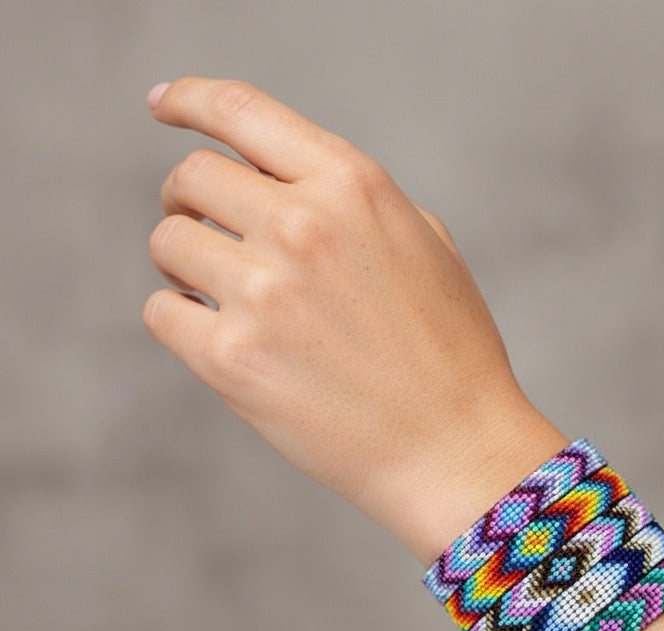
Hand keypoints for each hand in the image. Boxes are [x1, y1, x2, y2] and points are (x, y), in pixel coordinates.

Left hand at [145, 78, 566, 562]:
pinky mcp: (231, 358)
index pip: (241, 111)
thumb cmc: (450, 352)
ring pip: (169, 242)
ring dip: (188, 265)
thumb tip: (283, 183)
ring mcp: (263, 292)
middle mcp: (302, 226)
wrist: (453, 448)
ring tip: (227, 296)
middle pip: (192, 178)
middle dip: (191, 201)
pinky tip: (225, 338)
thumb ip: (352, 200)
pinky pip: (162, 312)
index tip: (167, 106)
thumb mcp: (426, 244)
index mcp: (353, 186)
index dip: (191, 100)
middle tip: (211, 233)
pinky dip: (183, 321)